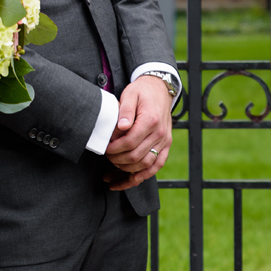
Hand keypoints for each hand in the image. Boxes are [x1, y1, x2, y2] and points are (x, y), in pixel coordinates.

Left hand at [103, 74, 174, 189]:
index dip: (114, 149)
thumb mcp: (130, 94)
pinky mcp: (166, 146)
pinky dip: (143, 176)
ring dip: (127, 170)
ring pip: (146, 165)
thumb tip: (121, 127)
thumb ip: (126, 111)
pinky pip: (156, 166)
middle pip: (136, 156)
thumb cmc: (142, 92)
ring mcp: (165, 142)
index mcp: (151, 120)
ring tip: (112, 169)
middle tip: (106, 157)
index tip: (104, 149)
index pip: (130, 142)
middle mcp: (160, 134)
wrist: (160, 90)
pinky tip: (129, 180)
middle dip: (117, 160)